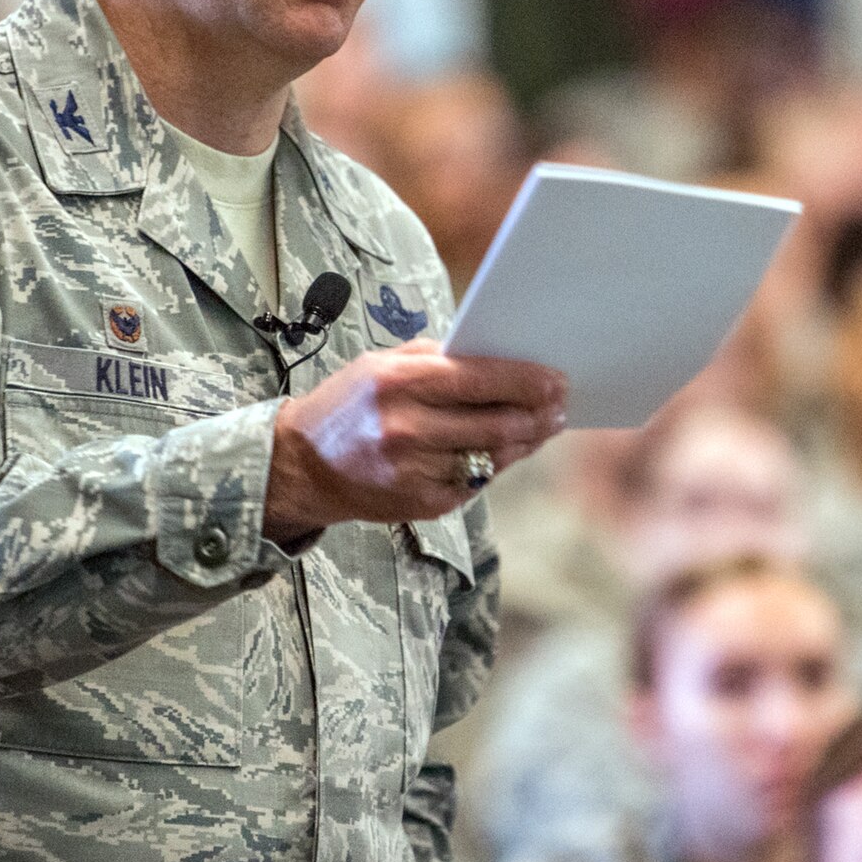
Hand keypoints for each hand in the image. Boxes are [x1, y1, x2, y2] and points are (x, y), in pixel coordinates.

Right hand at [263, 339, 566, 540]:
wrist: (301, 466)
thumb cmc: (348, 405)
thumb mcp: (380, 364)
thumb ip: (436, 358)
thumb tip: (499, 357)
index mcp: (397, 383)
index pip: (479, 379)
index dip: (525, 380)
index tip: (555, 378)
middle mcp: (406, 429)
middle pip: (495, 423)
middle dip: (537, 414)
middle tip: (560, 405)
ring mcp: (413, 471)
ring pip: (491, 457)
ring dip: (525, 442)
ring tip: (542, 426)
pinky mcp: (420, 505)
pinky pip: (474, 484)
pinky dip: (494, 466)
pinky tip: (506, 452)